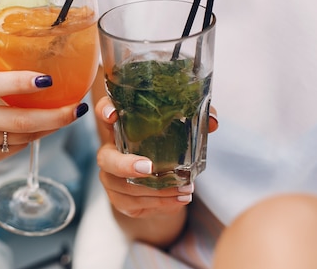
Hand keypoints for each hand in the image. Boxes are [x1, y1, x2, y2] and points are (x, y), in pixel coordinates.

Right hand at [0, 62, 87, 163]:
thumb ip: (3, 59)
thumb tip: (40, 39)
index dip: (21, 83)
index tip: (49, 79)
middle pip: (18, 121)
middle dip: (54, 116)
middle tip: (77, 107)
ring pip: (24, 137)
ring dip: (51, 126)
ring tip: (70, 113)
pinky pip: (19, 148)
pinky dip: (38, 137)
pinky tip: (48, 126)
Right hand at [94, 96, 217, 218]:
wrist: (162, 183)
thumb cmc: (168, 149)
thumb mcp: (182, 131)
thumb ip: (198, 120)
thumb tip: (213, 123)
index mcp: (121, 127)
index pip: (104, 111)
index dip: (104, 110)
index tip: (113, 114)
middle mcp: (110, 152)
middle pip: (106, 159)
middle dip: (126, 165)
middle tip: (149, 168)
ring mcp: (111, 178)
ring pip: (124, 187)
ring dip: (155, 190)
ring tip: (185, 189)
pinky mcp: (119, 199)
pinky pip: (134, 205)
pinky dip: (159, 204)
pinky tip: (179, 200)